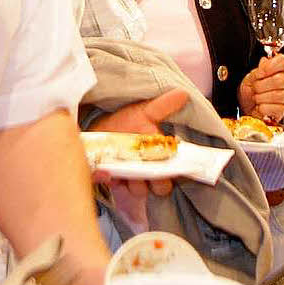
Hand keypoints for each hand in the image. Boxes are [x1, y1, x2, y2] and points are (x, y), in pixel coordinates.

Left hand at [90, 89, 188, 219]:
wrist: (99, 130)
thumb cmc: (126, 123)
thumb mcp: (144, 112)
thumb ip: (164, 106)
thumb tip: (183, 93)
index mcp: (160, 157)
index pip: (175, 173)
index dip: (175, 173)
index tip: (170, 166)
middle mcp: (149, 171)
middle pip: (162, 187)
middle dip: (157, 183)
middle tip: (149, 171)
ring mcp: (131, 178)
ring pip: (141, 191)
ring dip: (136, 184)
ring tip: (128, 171)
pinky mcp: (113, 180)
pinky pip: (117, 188)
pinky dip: (115, 180)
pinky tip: (111, 170)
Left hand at [238, 54, 283, 121]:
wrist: (247, 106)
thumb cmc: (251, 90)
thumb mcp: (251, 76)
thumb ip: (259, 68)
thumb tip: (265, 61)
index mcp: (279, 69)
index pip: (282, 61)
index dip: (268, 67)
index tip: (259, 73)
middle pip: (278, 80)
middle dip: (260, 85)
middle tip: (255, 88)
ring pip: (275, 95)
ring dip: (260, 97)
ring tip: (257, 97)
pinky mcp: (283, 109)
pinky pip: (272, 108)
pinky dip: (262, 108)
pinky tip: (260, 106)